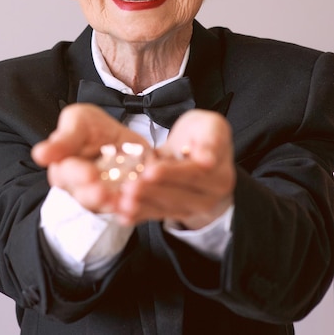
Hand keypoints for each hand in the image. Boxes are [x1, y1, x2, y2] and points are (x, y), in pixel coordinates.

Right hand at [31, 103, 149, 212]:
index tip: (90, 174)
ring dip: (113, 205)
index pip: (66, 174)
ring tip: (124, 202)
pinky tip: (135, 207)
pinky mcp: (119, 202)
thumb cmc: (91, 127)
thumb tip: (40, 154)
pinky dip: (129, 210)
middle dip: (95, 195)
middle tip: (105, 192)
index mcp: (64, 167)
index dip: (78, 175)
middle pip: (84, 196)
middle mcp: (78, 188)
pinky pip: (123, 211)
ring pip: (103, 207)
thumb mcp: (78, 121)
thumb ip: (64, 138)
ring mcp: (99, 198)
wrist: (117, 136)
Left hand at [115, 109, 235, 228]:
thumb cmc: (202, 133)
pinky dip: (139, 215)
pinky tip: (123, 216)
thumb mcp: (211, 126)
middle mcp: (209, 195)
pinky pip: (156, 214)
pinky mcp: (175, 212)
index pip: (194, 173)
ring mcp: (192, 207)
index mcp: (220, 174)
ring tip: (123, 202)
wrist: (195, 147)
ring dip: (142, 206)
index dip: (172, 173)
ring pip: (165, 207)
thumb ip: (211, 139)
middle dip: (151, 190)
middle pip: (178, 194)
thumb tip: (207, 160)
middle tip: (129, 187)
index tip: (151, 171)